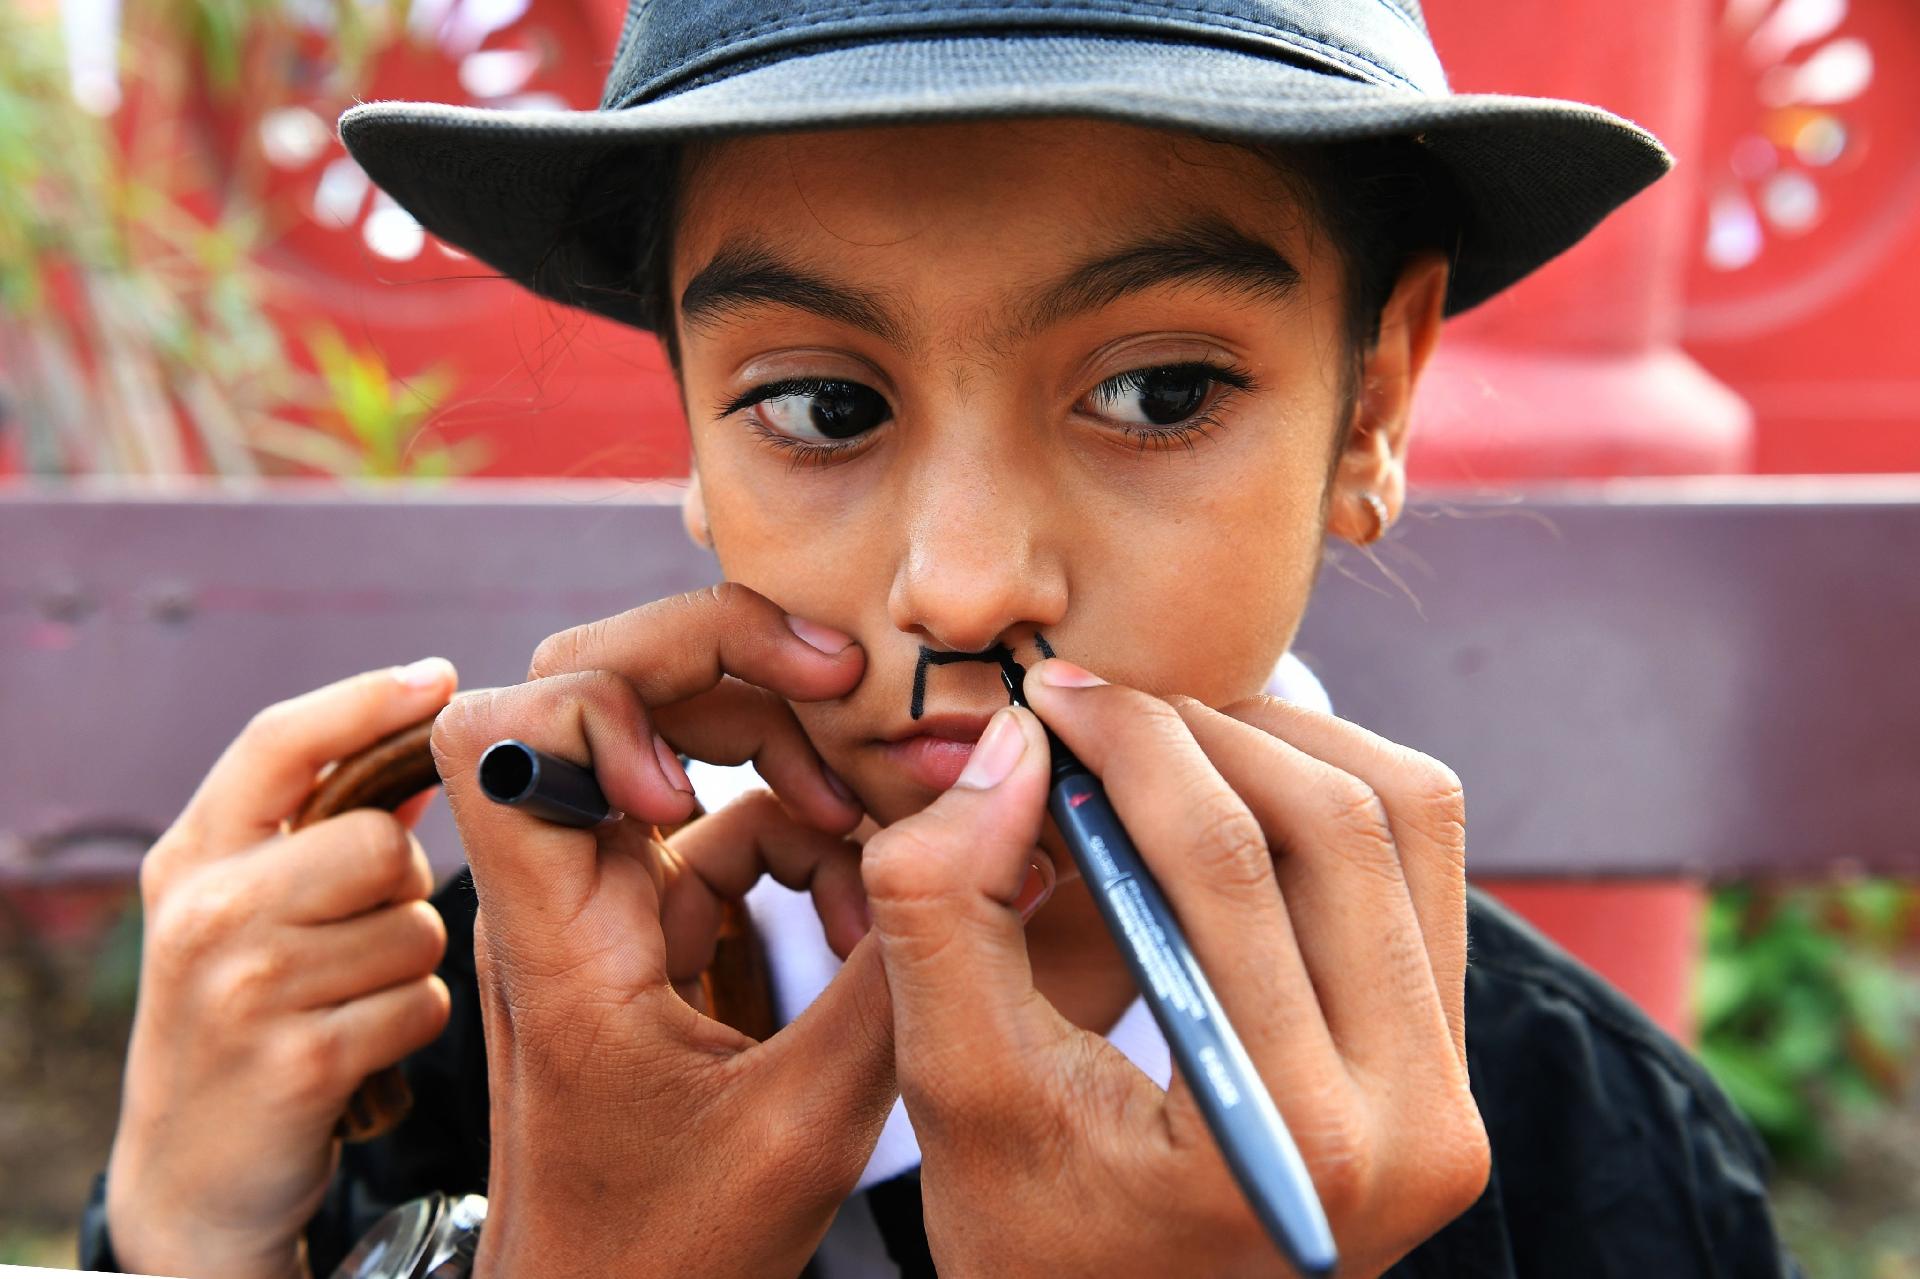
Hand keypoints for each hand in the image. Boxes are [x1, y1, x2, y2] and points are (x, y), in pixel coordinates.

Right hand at [106, 661, 460, 1278]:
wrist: (192, 1171)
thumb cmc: (243, 1012)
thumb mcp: (246, 909)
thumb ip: (322, 827)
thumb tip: (426, 740)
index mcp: (191, 858)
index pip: (277, 742)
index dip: (365, 699)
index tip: (439, 677)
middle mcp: (205, 912)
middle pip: (381, 844)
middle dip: (401, 888)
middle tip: (355, 935)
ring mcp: (244, 989)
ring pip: (414, 929)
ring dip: (407, 966)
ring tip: (343, 1000)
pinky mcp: (298, 1061)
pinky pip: (421, 1004)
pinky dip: (410, 1025)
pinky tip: (358, 1049)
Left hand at [429, 583, 895, 1278]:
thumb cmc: (669, 1253)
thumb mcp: (806, 1123)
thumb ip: (898, 968)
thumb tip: (990, 822)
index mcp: (557, 935)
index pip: (507, 730)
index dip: (609, 703)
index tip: (699, 783)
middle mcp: (561, 892)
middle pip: (592, 679)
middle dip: (725, 658)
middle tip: (843, 681)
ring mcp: (605, 902)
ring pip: (667, 736)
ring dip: (782, 744)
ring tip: (880, 805)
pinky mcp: (650, 926)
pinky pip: (725, 822)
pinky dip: (804, 832)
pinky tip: (866, 896)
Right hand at [860, 660, 1488, 1277]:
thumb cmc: (1032, 1241)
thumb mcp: (953, 1093)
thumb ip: (946, 913)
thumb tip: (1011, 745)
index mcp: (1290, 1140)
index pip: (1227, 867)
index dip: (1128, 745)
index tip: (1048, 695)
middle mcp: (1417, 1121)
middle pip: (1336, 819)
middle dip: (1197, 728)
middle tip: (1092, 708)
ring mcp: (1454, 1094)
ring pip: (1404, 815)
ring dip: (1277, 743)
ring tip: (1157, 741)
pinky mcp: (1453, 1063)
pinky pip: (1422, 862)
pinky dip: (1329, 790)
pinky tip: (1228, 795)